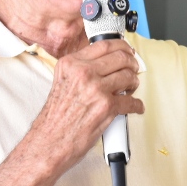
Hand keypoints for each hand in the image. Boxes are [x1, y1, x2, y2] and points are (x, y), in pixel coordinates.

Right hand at [30, 38, 143, 166]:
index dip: (121, 46)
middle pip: (120, 58)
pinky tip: (135, 106)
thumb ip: (81, 69)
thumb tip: (104, 63)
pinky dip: (137, 105)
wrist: (50, 141)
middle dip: (132, 64)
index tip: (127, 50)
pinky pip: (132, 101)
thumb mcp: (63, 81)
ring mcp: (96, 89)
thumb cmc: (55, 117)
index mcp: (71, 64)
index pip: (104, 45)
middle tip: (133, 69)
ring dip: (134, 83)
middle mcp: (83, 73)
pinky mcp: (106, 106)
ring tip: (130, 89)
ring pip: (128, 76)